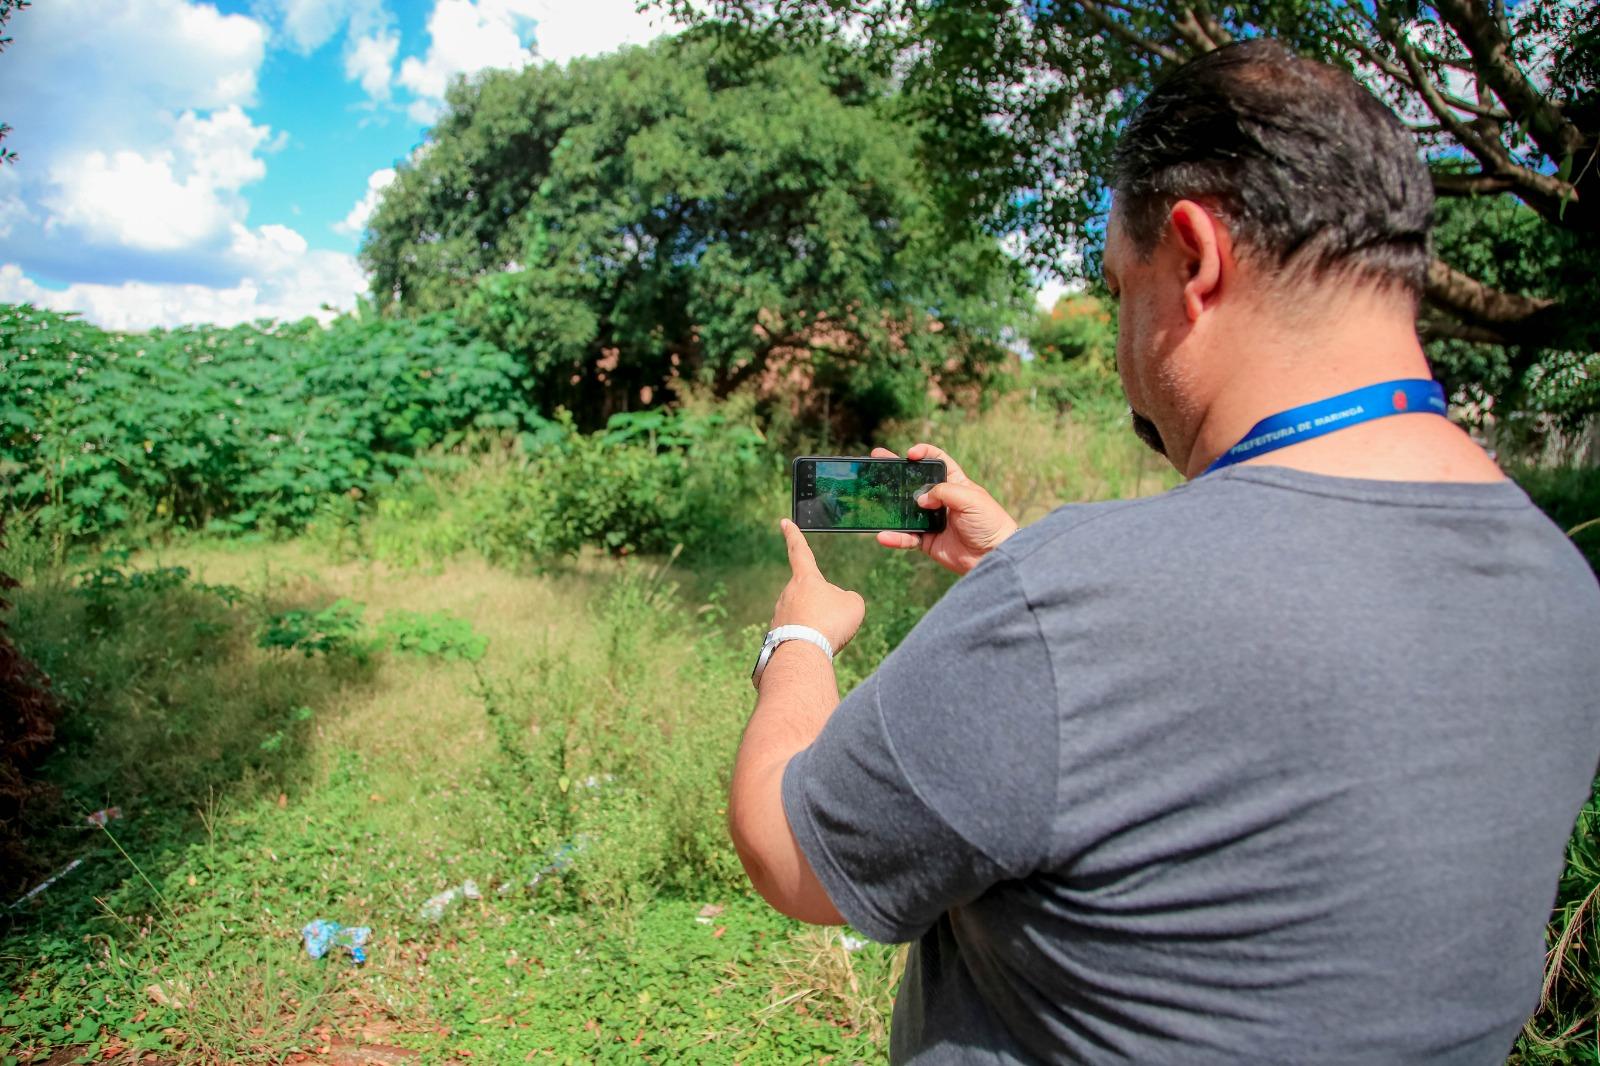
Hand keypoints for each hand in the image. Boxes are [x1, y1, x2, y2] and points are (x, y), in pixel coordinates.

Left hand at [772, 519, 865, 652]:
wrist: (804, 653)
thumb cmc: (830, 623)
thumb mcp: (853, 604)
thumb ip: (847, 599)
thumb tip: (835, 607)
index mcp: (805, 578)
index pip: (799, 551)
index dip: (794, 536)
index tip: (784, 522)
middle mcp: (787, 593)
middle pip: (812, 597)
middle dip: (826, 609)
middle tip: (835, 624)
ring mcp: (779, 614)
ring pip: (807, 617)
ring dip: (818, 627)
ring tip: (823, 638)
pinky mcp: (775, 635)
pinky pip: (799, 635)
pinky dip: (809, 641)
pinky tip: (813, 650)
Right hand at [872, 443, 1017, 575]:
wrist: (994, 556)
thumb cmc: (989, 523)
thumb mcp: (970, 499)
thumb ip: (943, 493)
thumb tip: (920, 499)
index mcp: (955, 483)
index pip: (937, 460)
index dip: (923, 453)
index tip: (910, 454)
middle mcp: (941, 499)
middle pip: (914, 481)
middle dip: (895, 471)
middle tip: (876, 459)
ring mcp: (932, 520)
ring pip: (905, 510)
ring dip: (889, 505)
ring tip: (871, 499)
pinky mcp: (928, 541)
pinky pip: (907, 537)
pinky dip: (895, 537)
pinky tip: (883, 536)